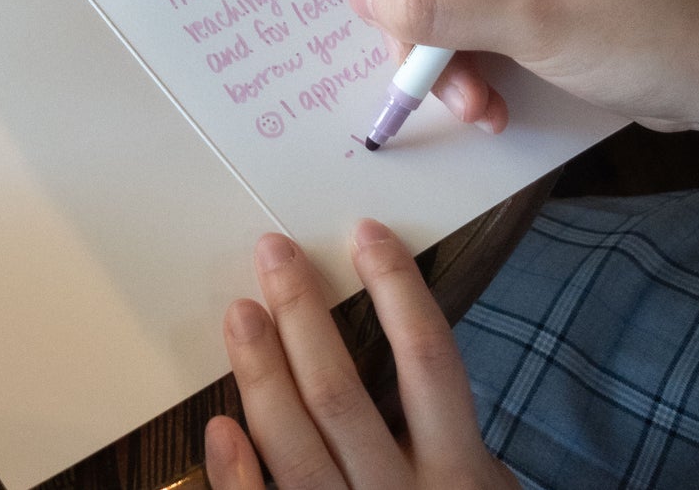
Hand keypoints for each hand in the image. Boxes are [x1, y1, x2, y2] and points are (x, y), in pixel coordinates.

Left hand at [205, 223, 516, 489]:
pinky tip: (218, 424)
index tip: (366, 234)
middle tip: (273, 253)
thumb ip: (441, 430)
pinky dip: (237, 472)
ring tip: (240, 312)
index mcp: (463, 473)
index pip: (429, 360)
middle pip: (343, 393)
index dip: (396, 290)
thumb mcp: (480, 485)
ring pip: (297, 445)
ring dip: (260, 373)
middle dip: (302, 315)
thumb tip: (396, 330)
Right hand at [349, 0, 698, 172]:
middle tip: (440, 79)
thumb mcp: (535, 21)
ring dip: (435, 58)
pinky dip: (457, 65)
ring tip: (476, 105)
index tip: (431, 30)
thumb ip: (441, 5)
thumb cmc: (641, 36)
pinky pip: (448, 20)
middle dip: (410, 23)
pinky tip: (486, 102)